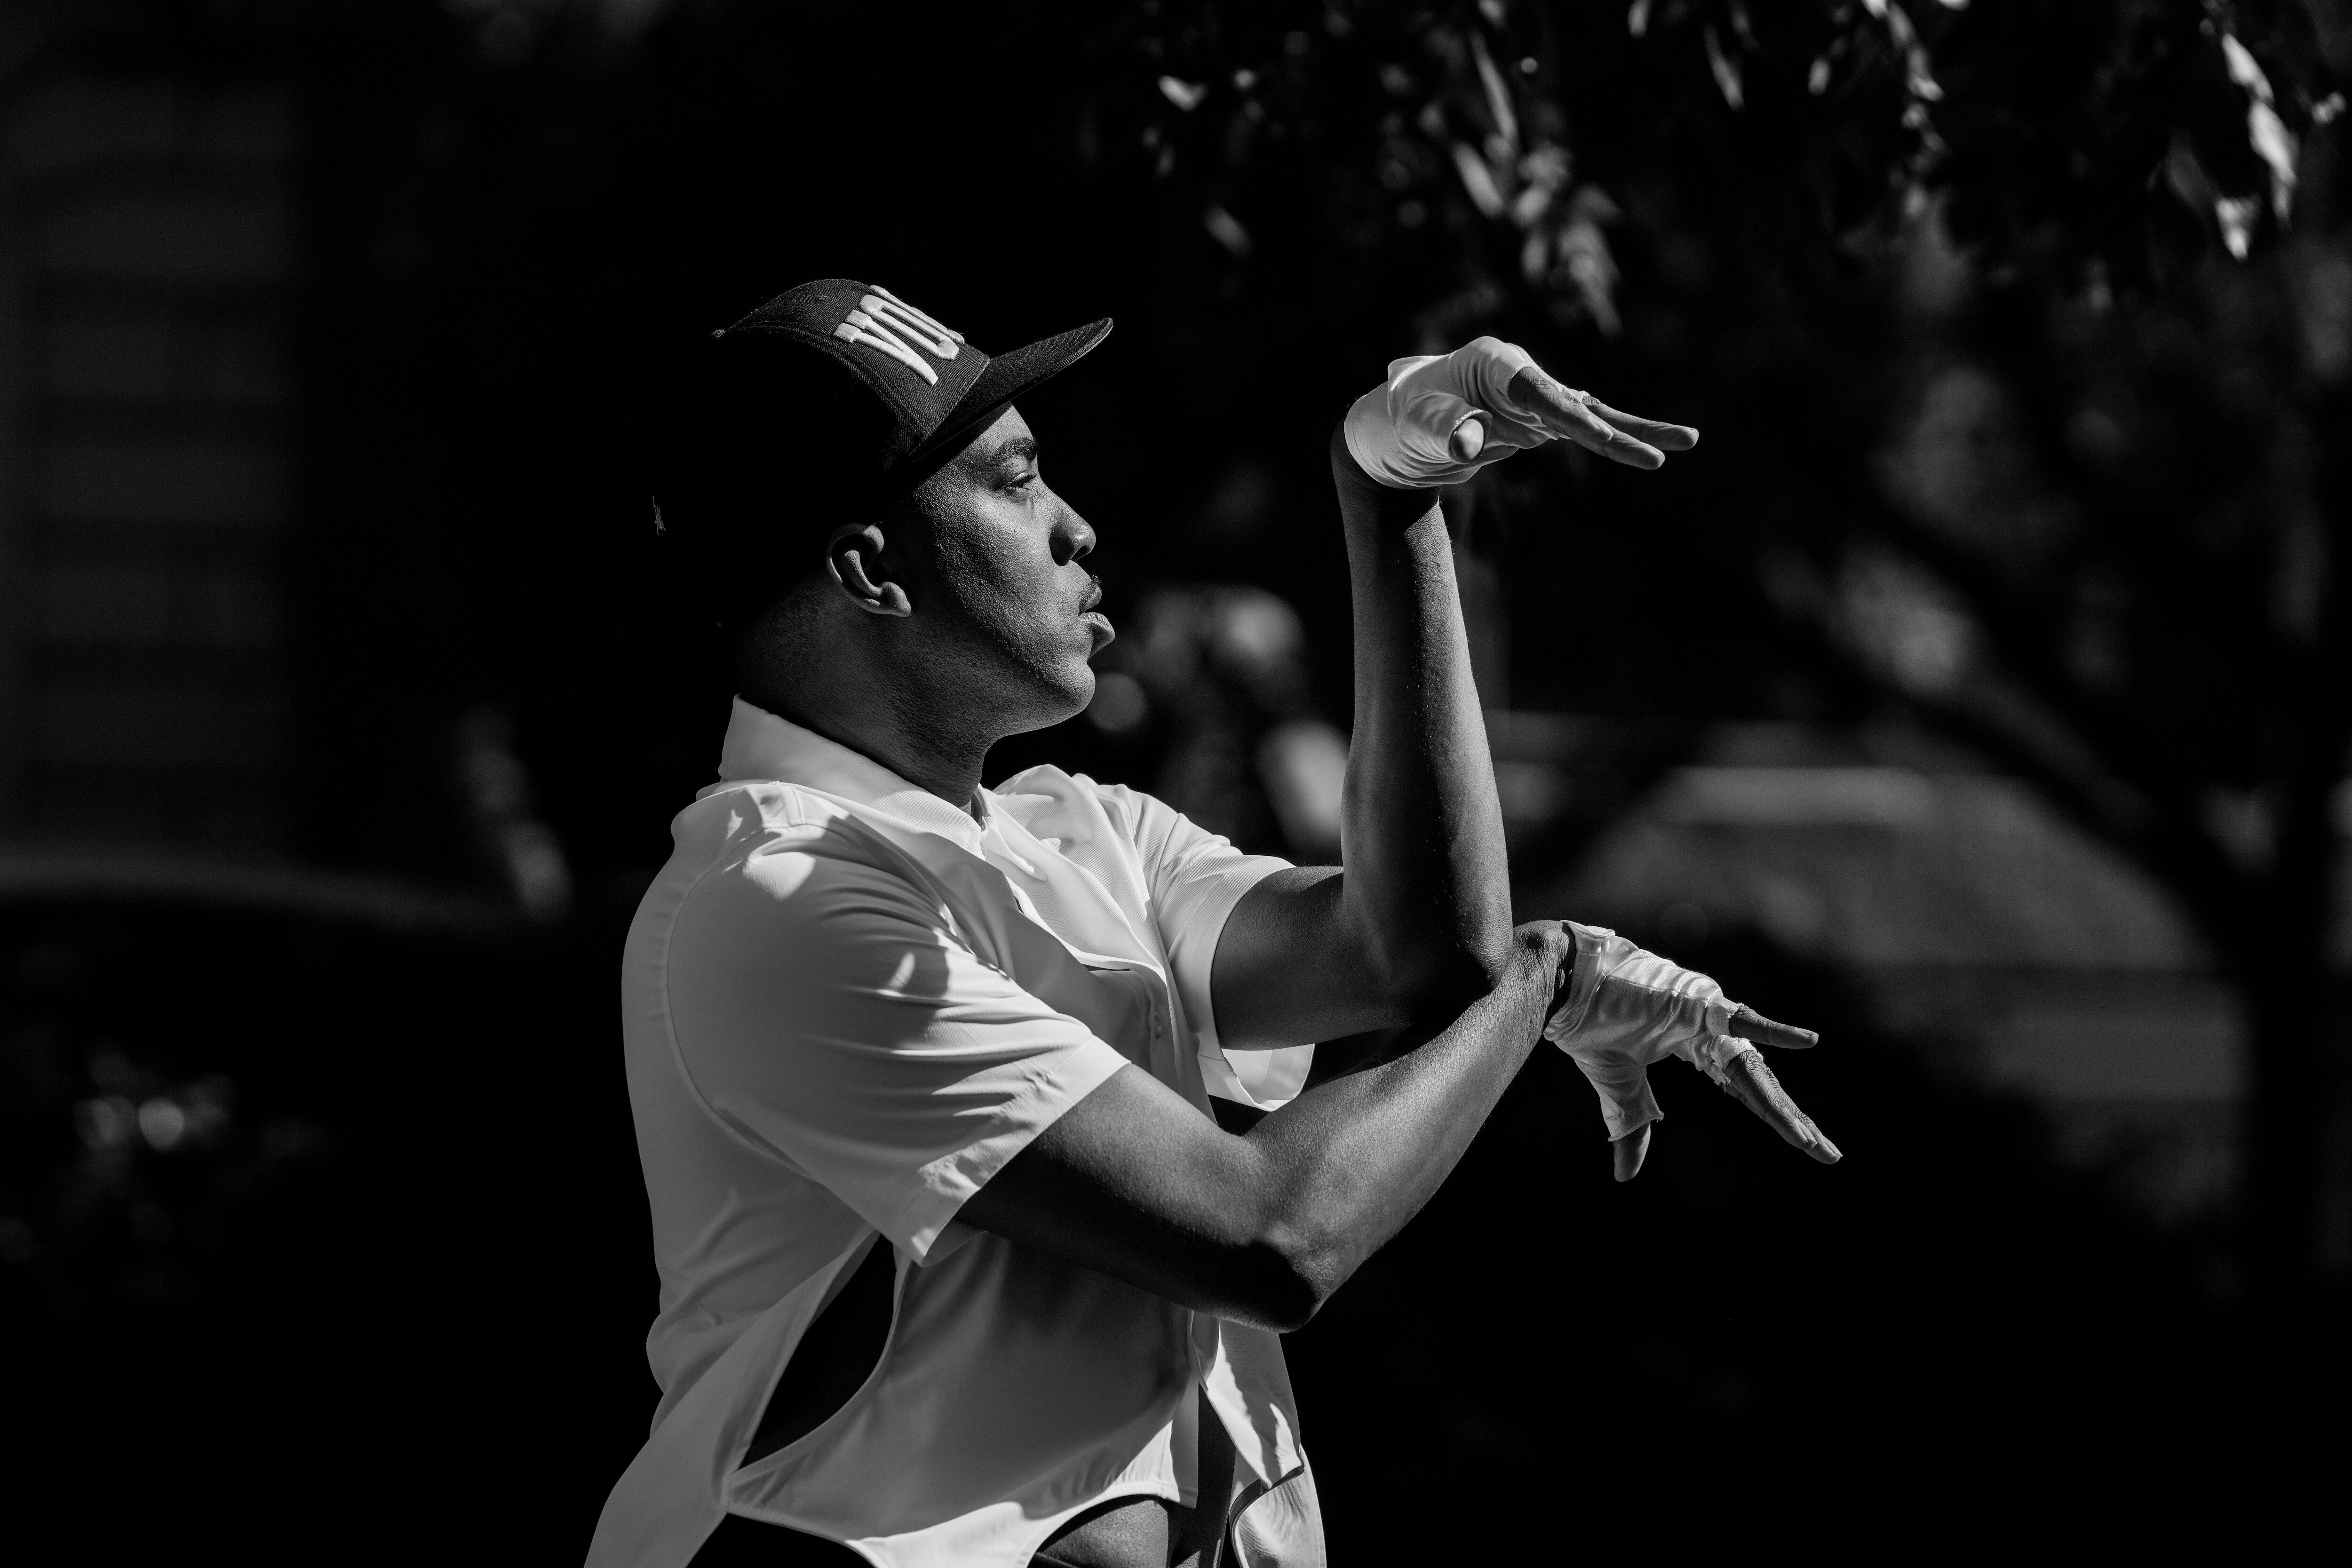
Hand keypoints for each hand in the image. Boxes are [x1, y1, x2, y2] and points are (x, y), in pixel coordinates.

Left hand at [1341, 337, 1697, 488]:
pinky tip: (1656, 449)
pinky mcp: (1541, 420)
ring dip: (1635, 432)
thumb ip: (1446, 430)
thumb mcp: (1417, 425)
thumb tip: (1470, 444)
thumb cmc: (1404, 418)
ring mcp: (1536, 397)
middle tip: (1659, 456)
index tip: (1592, 432)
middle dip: (1617, 429)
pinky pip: (1586, 429)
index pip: (1538, 390)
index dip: (1566, 414)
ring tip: (1688, 442)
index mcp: (1495, 363)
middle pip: (1576, 403)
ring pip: (1592, 415)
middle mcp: (1522, 374)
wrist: (1397, 426)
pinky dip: (1616, 439)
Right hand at [1543, 923, 1838, 1181]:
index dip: (1774, 1115)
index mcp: (1695, 1046)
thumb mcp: (1617, 1087)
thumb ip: (1632, 1126)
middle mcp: (1710, 1032)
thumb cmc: (1589, 1022)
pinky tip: (1808, 1041)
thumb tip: (1626, 1178)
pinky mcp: (1696, 1005)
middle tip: (1828, 1154)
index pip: (1744, 1087)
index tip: (1806, 1143)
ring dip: (1780, 1105)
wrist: (1566, 984)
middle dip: (1792, 1120)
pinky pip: (1741, 1019)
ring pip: (1752, 1068)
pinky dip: (1774, 1030)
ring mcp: (1707, 1016)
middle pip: (1759, 1084)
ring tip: (1809, 1139)